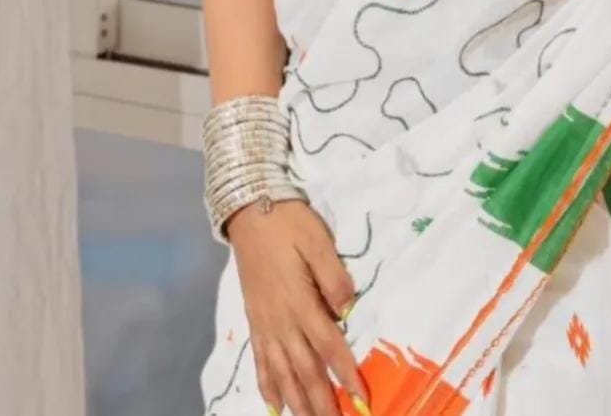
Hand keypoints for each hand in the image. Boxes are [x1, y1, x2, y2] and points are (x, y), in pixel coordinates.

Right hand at [227, 198, 370, 415]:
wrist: (249, 213)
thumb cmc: (288, 224)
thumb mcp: (317, 241)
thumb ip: (333, 277)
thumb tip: (348, 310)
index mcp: (299, 301)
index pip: (328, 346)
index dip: (345, 374)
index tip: (361, 398)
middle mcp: (280, 321)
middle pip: (305, 370)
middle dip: (322, 402)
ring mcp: (265, 324)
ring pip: (282, 374)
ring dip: (298, 403)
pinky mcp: (254, 322)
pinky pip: (261, 363)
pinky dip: (268, 387)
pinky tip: (276, 405)